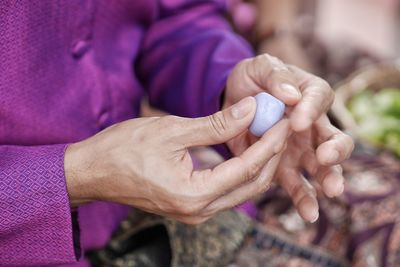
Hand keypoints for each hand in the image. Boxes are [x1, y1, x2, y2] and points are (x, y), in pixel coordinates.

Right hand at [65, 97, 289, 223]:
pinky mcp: (190, 207)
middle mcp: (199, 212)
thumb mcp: (172, 130)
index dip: (270, 143)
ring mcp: (195, 213)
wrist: (93, 172)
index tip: (285, 121)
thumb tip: (251, 110)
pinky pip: (227, 191)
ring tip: (270, 136)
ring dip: (259, 163)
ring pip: (242, 191)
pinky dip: (242, 171)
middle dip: (272, 155)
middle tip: (283, 127)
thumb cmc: (123, 149)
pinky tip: (247, 151)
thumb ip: (215, 124)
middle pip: (252, 185)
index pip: (247, 168)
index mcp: (194, 195)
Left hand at [223, 54, 353, 221]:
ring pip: (321, 167)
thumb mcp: (258, 68)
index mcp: (307, 93)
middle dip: (334, 149)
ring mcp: (299, 148)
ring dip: (327, 178)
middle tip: (325, 156)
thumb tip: (291, 95)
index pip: (320, 98)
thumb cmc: (250, 80)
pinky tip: (308, 213)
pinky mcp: (283, 166)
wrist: (232, 101)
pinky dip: (304, 198)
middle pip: (333, 137)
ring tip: (329, 191)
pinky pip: (297, 184)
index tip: (296, 121)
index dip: (312, 110)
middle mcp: (310, 124)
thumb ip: (274, 75)